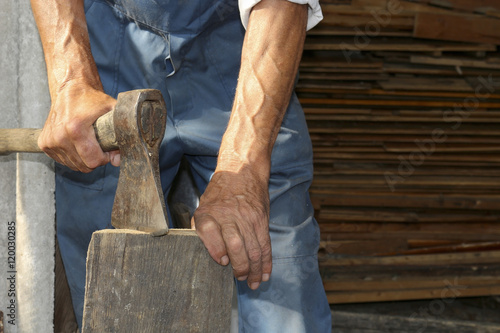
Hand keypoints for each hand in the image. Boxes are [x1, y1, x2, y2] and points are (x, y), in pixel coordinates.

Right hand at [38, 83, 118, 171]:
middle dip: (95, 158)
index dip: (104, 157)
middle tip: (97, 144)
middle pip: (84, 166)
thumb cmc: (92, 100)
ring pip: (74, 165)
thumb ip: (120, 136)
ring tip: (87, 141)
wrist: (70, 89)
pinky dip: (72, 155)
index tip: (106, 148)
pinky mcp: (44, 143)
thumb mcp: (112, 112)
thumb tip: (117, 161)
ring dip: (83, 158)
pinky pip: (63, 161)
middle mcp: (60, 136)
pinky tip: (76, 142)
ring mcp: (50, 141)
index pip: (93, 161)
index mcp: (76, 129)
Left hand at [192, 168, 271, 289]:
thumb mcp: (204, 204)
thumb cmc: (220, 191)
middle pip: (236, 245)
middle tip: (240, 278)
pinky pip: (265, 244)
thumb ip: (201, 227)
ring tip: (253, 282)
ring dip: (255, 269)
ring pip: (253, 248)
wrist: (242, 170)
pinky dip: (266, 261)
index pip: (209, 234)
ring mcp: (247, 217)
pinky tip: (265, 273)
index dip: (216, 251)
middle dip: (240, 267)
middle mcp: (228, 215)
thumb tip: (203, 252)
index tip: (223, 262)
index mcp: (208, 212)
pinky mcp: (261, 219)